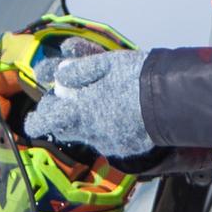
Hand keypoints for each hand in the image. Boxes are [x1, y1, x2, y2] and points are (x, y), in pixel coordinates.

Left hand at [23, 46, 149, 160]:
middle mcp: (91, 132)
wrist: (174, 98)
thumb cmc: (136, 76)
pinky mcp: (125, 147)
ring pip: (84, 133)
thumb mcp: (104, 63)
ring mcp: (108, 142)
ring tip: (94, 102)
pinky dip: (104, 126)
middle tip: (67, 99)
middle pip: (63, 129)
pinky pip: (106, 138)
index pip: (45, 122)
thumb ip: (77, 69)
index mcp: (80, 112)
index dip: (36, 120)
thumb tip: (56, 75)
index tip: (36, 116)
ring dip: (82, 120)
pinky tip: (116, 113)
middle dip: (61, 115)